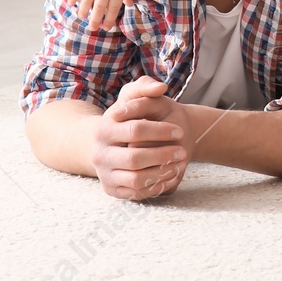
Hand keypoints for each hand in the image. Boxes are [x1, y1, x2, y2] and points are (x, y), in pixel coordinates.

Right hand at [91, 76, 189, 199]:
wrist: (110, 141)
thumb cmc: (128, 117)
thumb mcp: (133, 97)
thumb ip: (145, 87)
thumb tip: (161, 87)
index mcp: (103, 128)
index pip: (135, 129)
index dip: (161, 131)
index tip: (179, 131)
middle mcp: (99, 153)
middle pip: (135, 158)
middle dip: (163, 155)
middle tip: (182, 152)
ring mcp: (103, 173)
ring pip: (136, 179)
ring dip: (161, 173)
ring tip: (178, 165)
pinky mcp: (111, 189)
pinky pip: (135, 193)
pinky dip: (155, 187)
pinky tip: (170, 176)